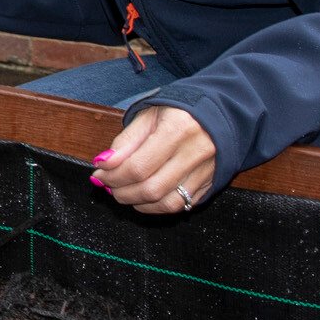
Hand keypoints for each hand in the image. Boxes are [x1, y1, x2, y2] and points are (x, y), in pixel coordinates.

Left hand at [92, 105, 216, 215]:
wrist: (219, 114)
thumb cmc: (179, 112)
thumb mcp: (149, 116)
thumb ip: (125, 141)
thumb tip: (104, 163)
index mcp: (179, 129)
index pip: (138, 166)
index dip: (113, 175)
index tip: (99, 173)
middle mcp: (196, 152)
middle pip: (151, 189)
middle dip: (122, 192)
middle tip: (109, 185)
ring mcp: (207, 171)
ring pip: (166, 203)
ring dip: (138, 203)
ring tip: (124, 192)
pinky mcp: (211, 184)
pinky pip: (181, 206)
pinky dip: (157, 206)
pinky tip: (145, 197)